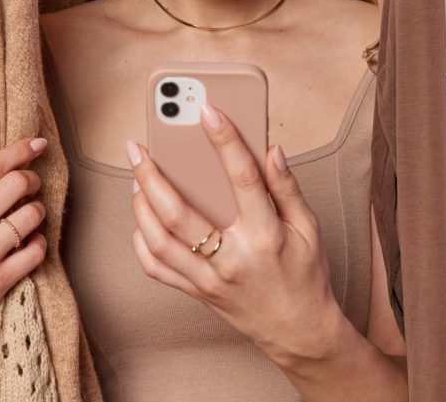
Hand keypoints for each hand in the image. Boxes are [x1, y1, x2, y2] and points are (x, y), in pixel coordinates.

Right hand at [0, 137, 49, 368]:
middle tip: (31, 183)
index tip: (36, 143)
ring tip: (30, 214)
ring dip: (38, 210)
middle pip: (16, 184)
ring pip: (32, 214)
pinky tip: (31, 242)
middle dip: (31, 179)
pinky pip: (37, 250)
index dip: (19, 151)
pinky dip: (39, 242)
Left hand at [126, 104, 344, 366]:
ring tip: (136, 178)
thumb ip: (287, 188)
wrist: (300, 334)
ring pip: (159, 241)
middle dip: (151, 175)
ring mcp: (210, 279)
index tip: (208, 110)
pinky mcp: (198, 293)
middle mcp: (232, 258)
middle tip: (137, 147)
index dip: (226, 141)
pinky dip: (142, 242)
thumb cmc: (306, 278)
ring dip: (140, 205)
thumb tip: (271, 149)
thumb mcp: (309, 229)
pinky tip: (141, 219)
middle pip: (179, 212)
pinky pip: (157, 268)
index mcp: (266, 236)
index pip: (243, 179)